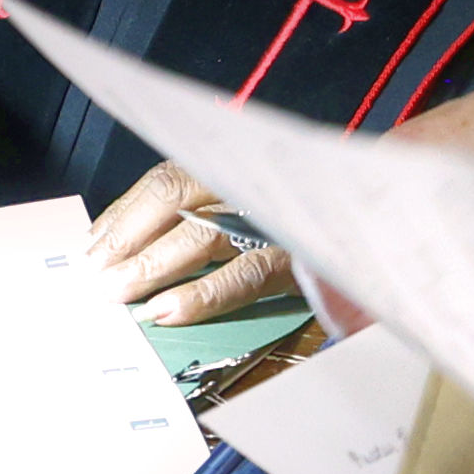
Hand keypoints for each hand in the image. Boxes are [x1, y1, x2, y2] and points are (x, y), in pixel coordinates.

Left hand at [83, 159, 298, 329]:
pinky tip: (168, 312)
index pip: (166, 179)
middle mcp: (249, 178)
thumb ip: (195, 210)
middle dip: (128, 239)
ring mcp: (271, 215)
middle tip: (95, 277)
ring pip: (201, 236)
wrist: (380, 209)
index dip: (125, 213)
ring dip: (153, 268)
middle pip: (175, 199)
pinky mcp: (294, 255)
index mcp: (233, 160)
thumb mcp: (245, 198)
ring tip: (119, 295)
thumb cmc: (299, 207)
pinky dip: (201, 295)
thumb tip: (121, 244)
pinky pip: (242, 275)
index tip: (92, 246)